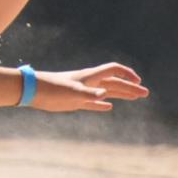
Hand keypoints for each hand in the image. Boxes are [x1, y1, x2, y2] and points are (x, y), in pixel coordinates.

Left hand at [30, 62, 147, 112]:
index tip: (138, 82)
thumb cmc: (52, 89)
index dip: (127, 75)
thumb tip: (106, 96)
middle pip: (114, 83)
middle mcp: (88, 82)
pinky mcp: (75, 101)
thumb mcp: (72, 92)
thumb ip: (89, 94)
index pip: (113, 71)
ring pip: (106, 92)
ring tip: (135, 98)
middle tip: (145, 94)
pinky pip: (93, 102)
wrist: (32, 91)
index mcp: (90, 77)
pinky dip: (102, 104)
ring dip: (121, 94)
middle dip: (130, 87)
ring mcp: (82, 91)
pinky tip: (108, 107)